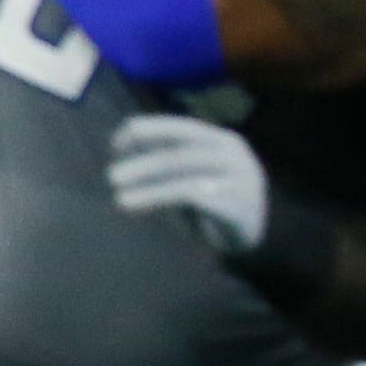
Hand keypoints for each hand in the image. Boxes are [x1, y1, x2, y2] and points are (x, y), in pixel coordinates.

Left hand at [107, 113, 268, 255]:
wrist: (254, 236)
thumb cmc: (216, 201)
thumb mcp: (192, 173)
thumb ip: (169, 156)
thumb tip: (125, 140)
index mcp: (223, 140)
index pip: (180, 128)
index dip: (146, 131)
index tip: (116, 144)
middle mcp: (234, 156)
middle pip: (181, 155)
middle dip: (143, 164)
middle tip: (112, 177)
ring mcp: (240, 181)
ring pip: (184, 178)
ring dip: (148, 188)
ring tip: (120, 199)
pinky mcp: (238, 207)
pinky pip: (193, 199)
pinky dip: (159, 200)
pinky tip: (139, 208)